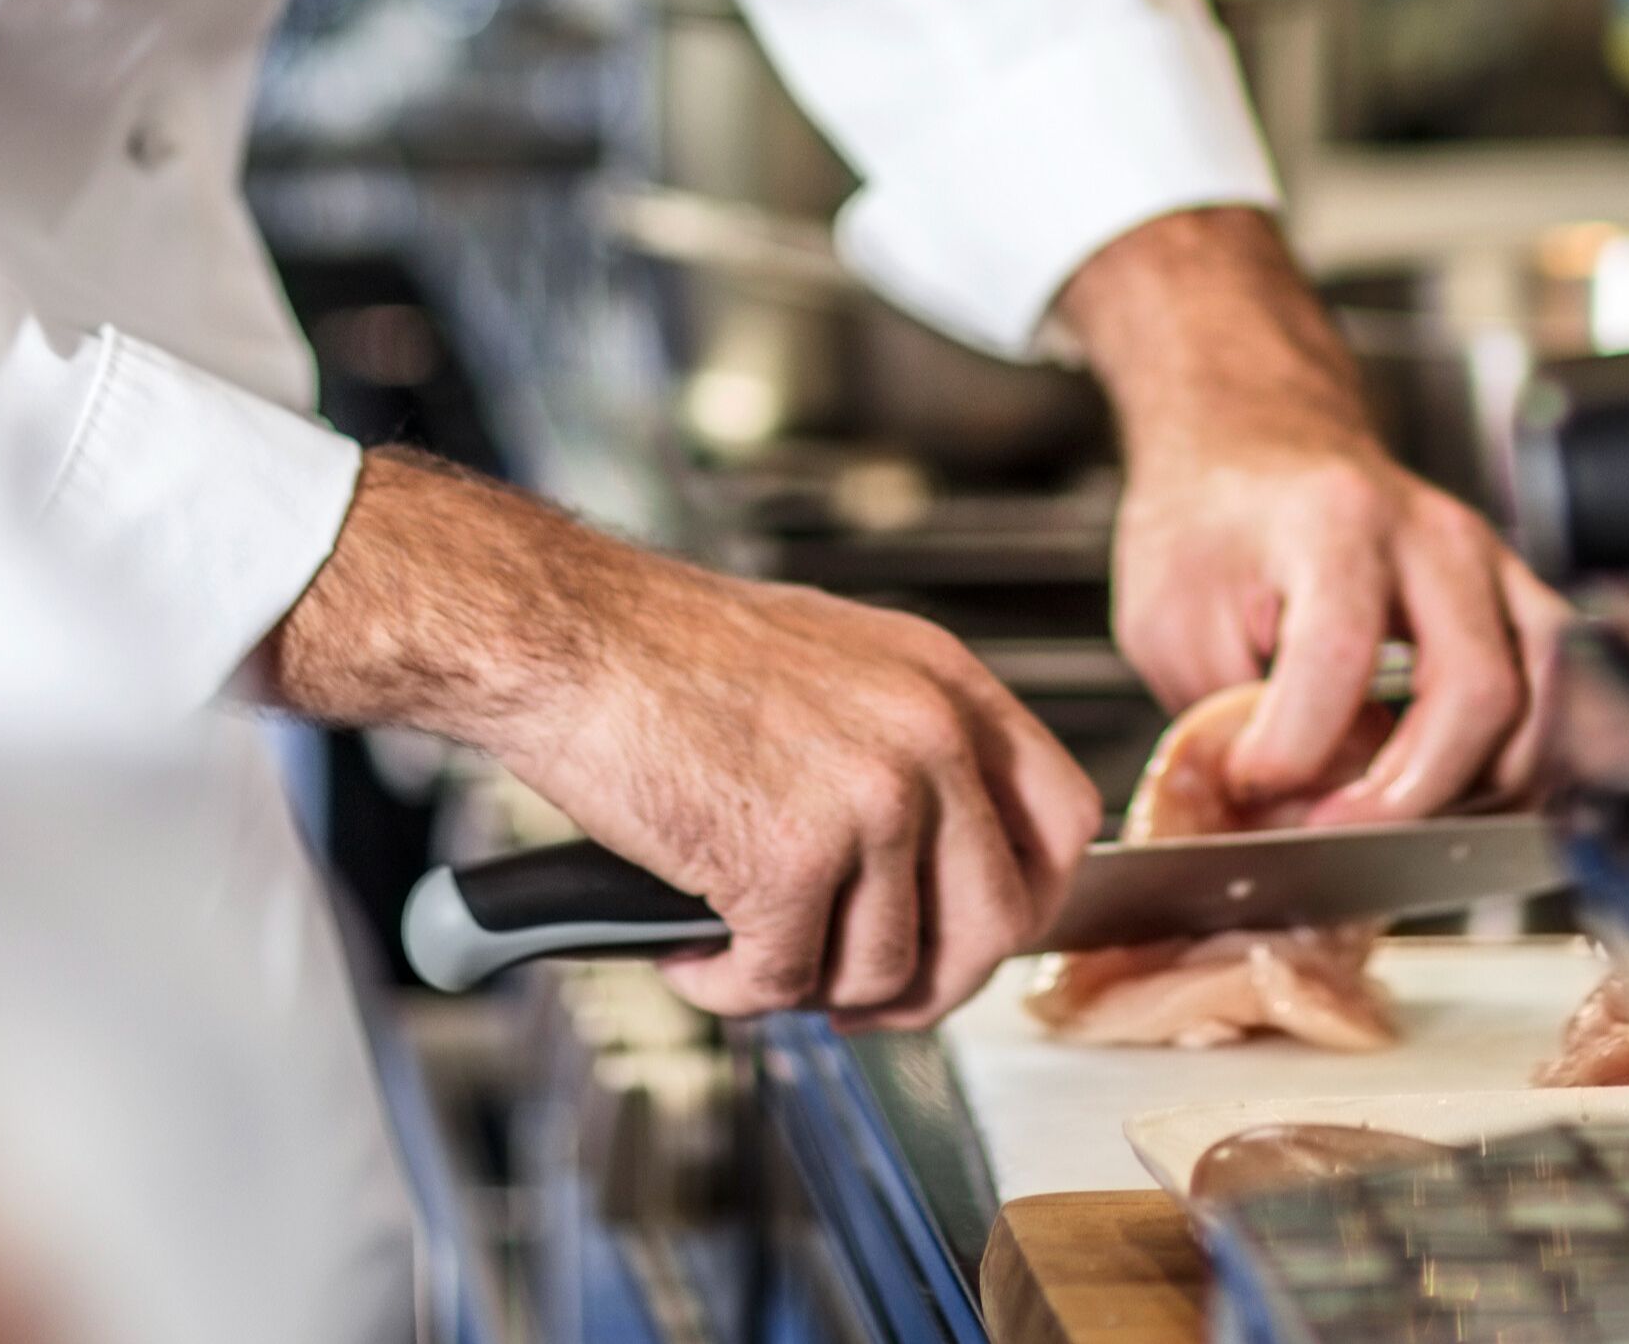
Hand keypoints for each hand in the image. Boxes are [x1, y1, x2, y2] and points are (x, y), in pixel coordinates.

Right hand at [263, 447, 1100, 1026]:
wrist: (564, 634)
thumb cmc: (667, 652)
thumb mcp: (837, 666)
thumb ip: (908, 750)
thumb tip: (943, 866)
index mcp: (947, 683)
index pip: (1064, 823)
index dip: (1024, 904)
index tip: (968, 937)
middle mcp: (928, 736)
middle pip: (998, 925)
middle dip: (926, 985)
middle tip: (858, 993)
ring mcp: (869, 800)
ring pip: (883, 971)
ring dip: (803, 985)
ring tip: (738, 945)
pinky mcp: (788, 861)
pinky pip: (782, 983)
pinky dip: (727, 987)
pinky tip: (690, 946)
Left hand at [1064, 209, 1569, 821]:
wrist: (1259, 439)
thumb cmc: (1214, 519)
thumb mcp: (1169, 613)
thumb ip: (1220, 715)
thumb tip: (1283, 812)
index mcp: (1332, 523)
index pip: (1341, 654)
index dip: (1297, 746)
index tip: (1253, 782)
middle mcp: (1433, 537)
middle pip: (1475, 687)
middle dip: (1409, 793)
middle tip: (1334, 830)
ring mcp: (1490, 565)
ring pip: (1543, 700)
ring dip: (1479, 788)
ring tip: (1402, 821)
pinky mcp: (1515, 599)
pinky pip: (1558, 695)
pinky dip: (1522, 764)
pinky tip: (1459, 795)